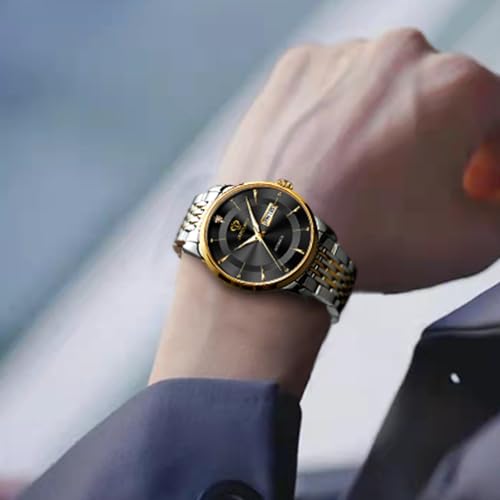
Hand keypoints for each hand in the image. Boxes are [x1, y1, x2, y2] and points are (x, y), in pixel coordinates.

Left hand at [151, 30, 499, 396]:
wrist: (272, 243)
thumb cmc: (365, 241)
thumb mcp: (470, 243)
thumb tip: (492, 196)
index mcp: (457, 86)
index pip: (498, 119)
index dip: (495, 161)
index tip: (477, 188)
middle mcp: (400, 54)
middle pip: (440, 100)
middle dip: (442, 143)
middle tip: (423, 186)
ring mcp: (340, 57)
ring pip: (383, 92)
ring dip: (388, 126)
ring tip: (367, 177)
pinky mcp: (294, 71)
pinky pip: (335, 91)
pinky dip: (340, 118)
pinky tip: (331, 158)